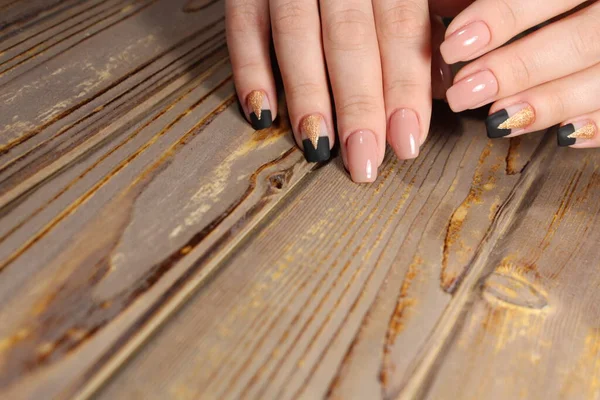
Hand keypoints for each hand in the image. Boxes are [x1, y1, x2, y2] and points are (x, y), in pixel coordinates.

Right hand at [226, 0, 446, 182]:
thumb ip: (426, 19)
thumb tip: (442, 85)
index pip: (402, 27)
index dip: (405, 87)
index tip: (407, 140)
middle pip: (349, 38)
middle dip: (358, 105)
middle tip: (364, 160)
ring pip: (296, 34)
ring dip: (307, 96)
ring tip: (318, 147)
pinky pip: (242, 25)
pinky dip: (249, 69)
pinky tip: (261, 113)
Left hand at [440, 0, 599, 147]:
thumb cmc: (578, 2)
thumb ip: (516, 1)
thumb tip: (457, 22)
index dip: (505, 16)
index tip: (455, 44)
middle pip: (583, 40)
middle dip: (518, 69)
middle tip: (465, 91)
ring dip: (550, 103)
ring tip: (498, 120)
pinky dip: (598, 125)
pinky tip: (563, 136)